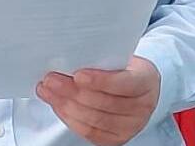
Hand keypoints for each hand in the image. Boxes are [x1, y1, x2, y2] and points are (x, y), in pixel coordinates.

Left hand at [35, 55, 160, 144]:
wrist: (135, 86)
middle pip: (104, 103)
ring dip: (65, 104)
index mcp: (146, 81)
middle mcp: (142, 107)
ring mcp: (130, 126)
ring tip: (48, 90)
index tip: (78, 74)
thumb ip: (102, 58)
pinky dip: (69, 117)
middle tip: (52, 79)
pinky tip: (57, 104)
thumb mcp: (121, 56)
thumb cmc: (124, 68)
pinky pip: (89, 131)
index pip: (124, 83)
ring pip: (94, 119)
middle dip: (73, 91)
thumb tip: (71, 56)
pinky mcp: (116, 138)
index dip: (100, 80)